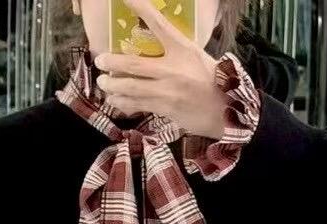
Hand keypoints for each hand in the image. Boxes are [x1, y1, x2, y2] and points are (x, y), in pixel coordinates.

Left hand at [94, 0, 227, 138]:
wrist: (226, 110)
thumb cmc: (212, 80)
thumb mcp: (196, 56)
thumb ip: (175, 49)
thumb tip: (155, 40)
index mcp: (182, 48)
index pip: (158, 24)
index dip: (140, 8)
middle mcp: (172, 68)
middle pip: (134, 64)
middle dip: (113, 62)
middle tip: (100, 61)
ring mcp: (168, 91)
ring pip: (132, 87)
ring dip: (113, 86)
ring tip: (104, 84)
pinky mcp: (166, 109)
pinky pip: (139, 105)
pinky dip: (124, 103)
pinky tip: (114, 102)